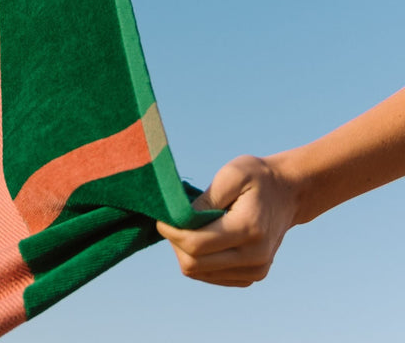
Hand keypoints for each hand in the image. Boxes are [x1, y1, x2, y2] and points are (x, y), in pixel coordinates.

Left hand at [156, 155, 299, 286]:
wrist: (289, 193)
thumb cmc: (257, 177)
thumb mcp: (232, 174)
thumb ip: (206, 199)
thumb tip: (181, 219)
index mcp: (249, 230)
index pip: (196, 245)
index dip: (171, 232)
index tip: (161, 217)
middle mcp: (255, 257)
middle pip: (194, 264)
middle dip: (175, 243)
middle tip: (172, 220)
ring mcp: (255, 270)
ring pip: (199, 273)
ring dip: (185, 251)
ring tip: (189, 226)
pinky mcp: (252, 276)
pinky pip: (211, 276)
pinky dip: (199, 259)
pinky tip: (203, 237)